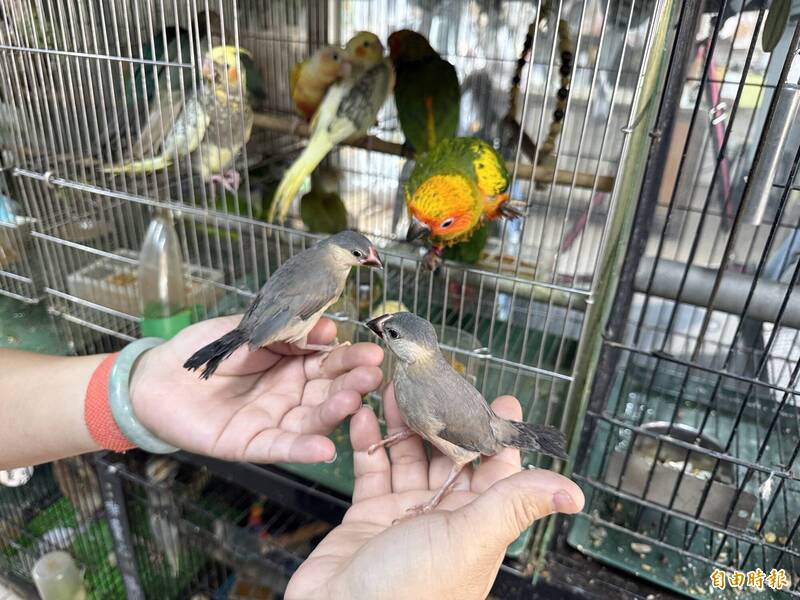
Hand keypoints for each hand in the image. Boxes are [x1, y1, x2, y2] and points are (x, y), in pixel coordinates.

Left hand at [129, 315, 382, 463]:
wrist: (157, 377)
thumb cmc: (204, 350)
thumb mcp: (248, 331)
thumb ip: (287, 333)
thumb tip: (328, 327)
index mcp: (292, 365)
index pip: (329, 362)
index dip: (350, 358)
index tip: (373, 352)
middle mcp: (290, 394)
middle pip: (327, 391)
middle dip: (352, 382)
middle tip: (373, 374)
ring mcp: (274, 420)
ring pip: (311, 419)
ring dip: (334, 412)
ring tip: (354, 400)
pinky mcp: (252, 444)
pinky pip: (281, 448)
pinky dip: (303, 450)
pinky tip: (326, 449)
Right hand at [286, 386, 583, 599]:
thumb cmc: (409, 591)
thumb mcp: (468, 539)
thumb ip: (513, 505)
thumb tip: (575, 493)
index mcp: (475, 524)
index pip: (495, 469)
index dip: (497, 433)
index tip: (501, 399)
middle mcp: (442, 517)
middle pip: (447, 454)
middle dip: (442, 417)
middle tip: (434, 379)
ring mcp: (403, 515)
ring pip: (408, 456)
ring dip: (402, 422)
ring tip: (395, 387)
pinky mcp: (368, 516)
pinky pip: (371, 470)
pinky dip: (367, 442)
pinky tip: (363, 416)